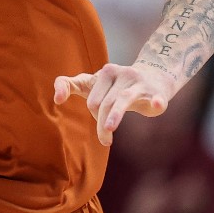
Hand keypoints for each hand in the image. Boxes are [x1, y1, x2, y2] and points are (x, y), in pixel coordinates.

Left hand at [53, 62, 175, 144]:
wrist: (156, 77)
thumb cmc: (117, 85)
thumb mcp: (93, 83)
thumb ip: (70, 85)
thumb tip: (56, 98)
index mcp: (105, 73)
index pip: (87, 91)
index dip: (75, 96)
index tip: (59, 101)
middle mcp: (121, 74)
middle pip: (103, 103)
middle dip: (100, 124)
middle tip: (104, 140)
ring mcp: (139, 82)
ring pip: (122, 100)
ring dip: (114, 117)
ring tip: (107, 137)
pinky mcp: (157, 93)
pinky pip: (155, 98)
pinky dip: (156, 102)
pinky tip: (157, 104)